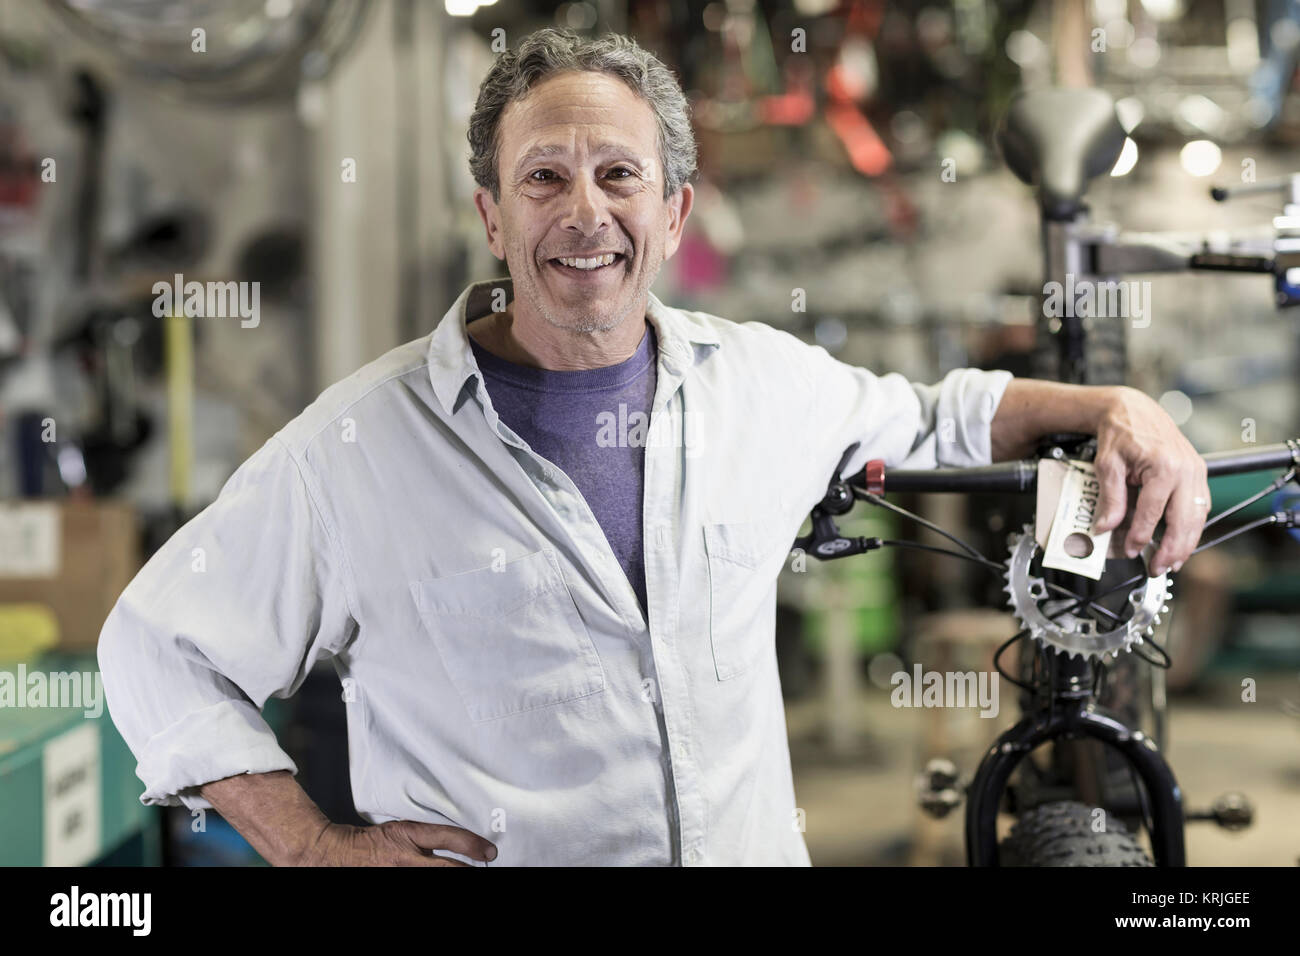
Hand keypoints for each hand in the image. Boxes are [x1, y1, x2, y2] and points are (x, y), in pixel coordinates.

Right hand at [294, 820, 497, 866]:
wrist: (335, 855)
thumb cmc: (371, 842)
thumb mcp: (402, 831)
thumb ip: (429, 839)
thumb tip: (464, 845)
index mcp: (408, 836)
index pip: (450, 838)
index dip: (474, 846)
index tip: (490, 852)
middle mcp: (407, 858)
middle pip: (450, 868)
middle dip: (470, 870)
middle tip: (484, 868)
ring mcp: (401, 872)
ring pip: (440, 877)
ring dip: (457, 875)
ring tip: (468, 874)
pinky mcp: (396, 884)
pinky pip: (426, 884)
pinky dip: (435, 881)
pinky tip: (445, 876)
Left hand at [1091, 386, 1209, 575]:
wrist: (1134, 410)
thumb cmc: (1121, 434)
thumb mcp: (1107, 465)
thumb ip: (1110, 498)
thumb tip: (1106, 528)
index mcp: (1163, 466)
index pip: (1152, 512)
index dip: (1141, 535)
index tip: (1131, 551)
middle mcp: (1186, 469)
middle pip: (1184, 519)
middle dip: (1172, 548)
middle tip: (1158, 568)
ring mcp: (1196, 471)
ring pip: (1198, 516)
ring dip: (1187, 542)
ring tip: (1172, 562)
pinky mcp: (1198, 472)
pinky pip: (1200, 506)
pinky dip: (1192, 526)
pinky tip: (1182, 541)